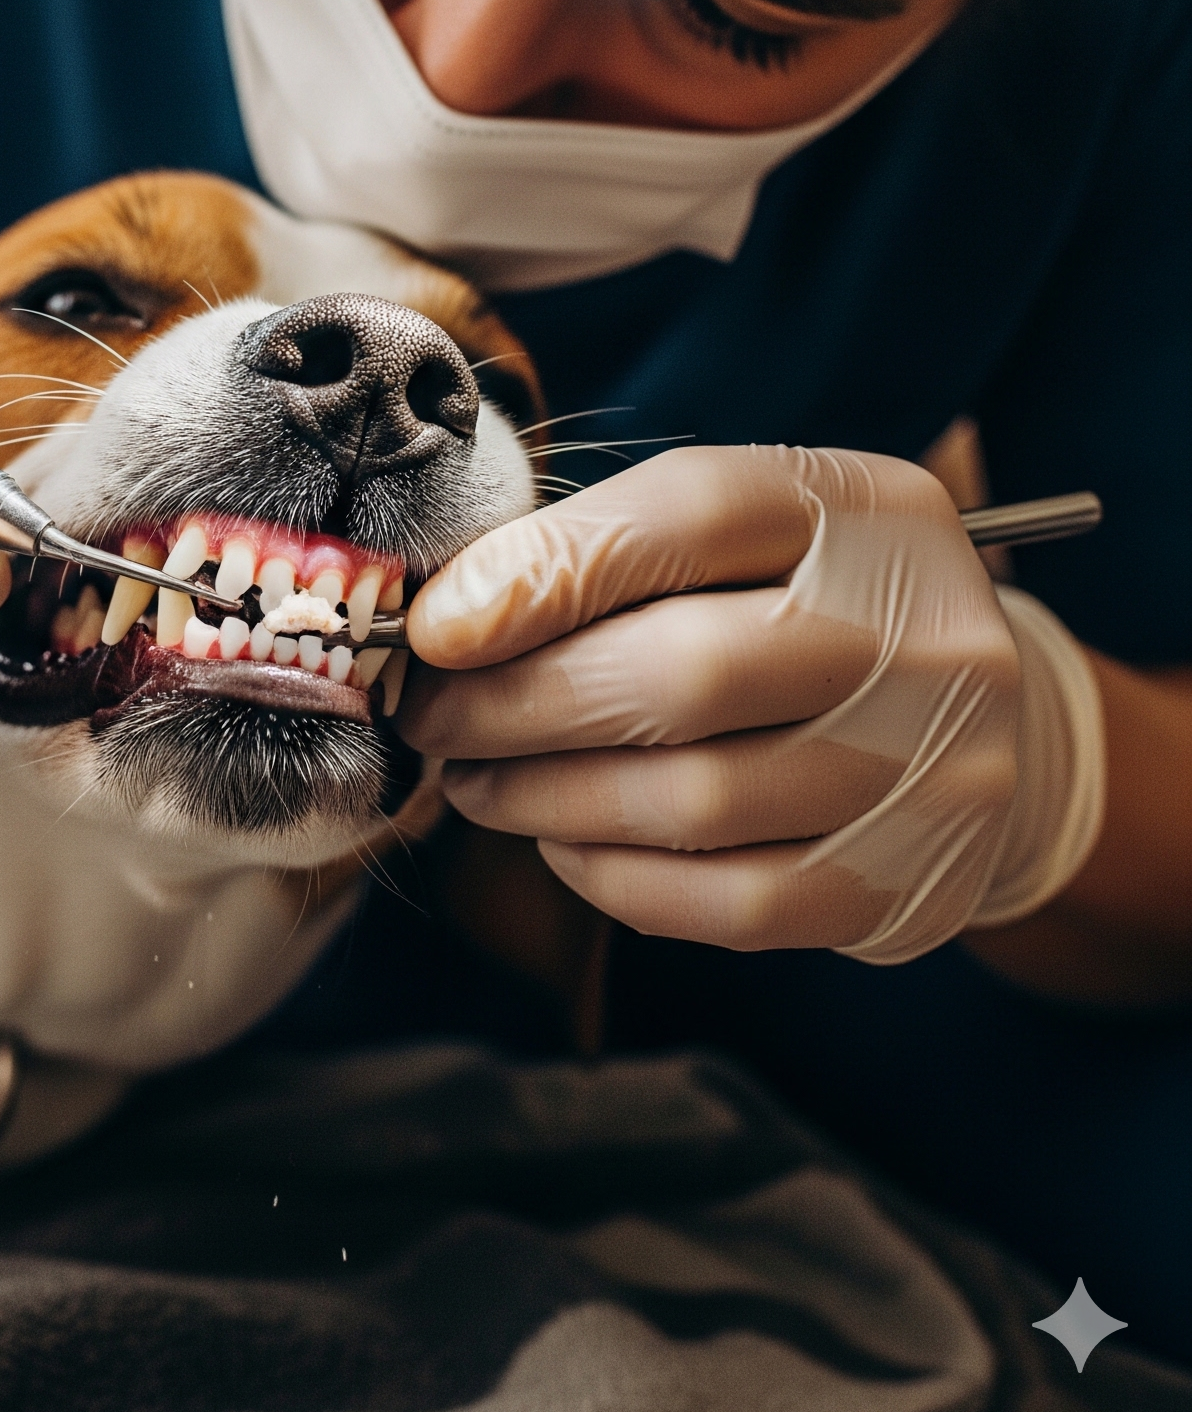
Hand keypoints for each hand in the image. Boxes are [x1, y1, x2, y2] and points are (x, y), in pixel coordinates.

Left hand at [402, 446, 1039, 961]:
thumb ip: (601, 552)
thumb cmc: (797, 605)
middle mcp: (923, 632)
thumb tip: (444, 623)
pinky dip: (616, 876)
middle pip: (686, 672)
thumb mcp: (729, 537)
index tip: (435, 629)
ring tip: (476, 779)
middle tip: (432, 718)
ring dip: (544, 797)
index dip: (545, 571)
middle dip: (519, 702)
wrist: (979, 716)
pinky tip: (563, 841)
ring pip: (695, 801)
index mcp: (864, 508)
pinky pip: (732, 904)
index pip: (696, 514)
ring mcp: (937, 767)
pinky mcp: (915, 883)